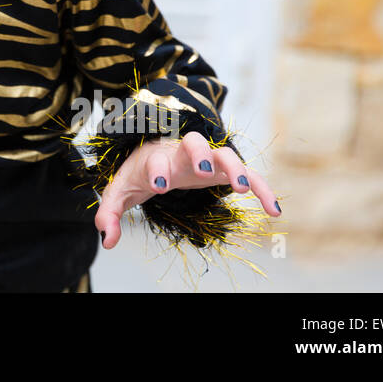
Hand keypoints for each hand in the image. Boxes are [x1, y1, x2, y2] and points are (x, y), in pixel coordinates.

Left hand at [94, 130, 279, 248]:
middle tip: (203, 171)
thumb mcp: (118, 193)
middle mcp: (182, 154)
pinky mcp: (224, 171)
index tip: (159, 187)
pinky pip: (249, 175)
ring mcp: (206, 159)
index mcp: (155, 158)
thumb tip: (108, 240)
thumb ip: (108, 214)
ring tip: (244, 188)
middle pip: (194, 143)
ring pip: (225, 154)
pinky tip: (274, 210)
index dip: (157, 171)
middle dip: (199, 154)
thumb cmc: (139, 174)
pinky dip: (263, 188)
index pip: (155, 160)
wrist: (155, 156)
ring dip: (236, 167)